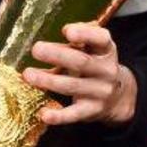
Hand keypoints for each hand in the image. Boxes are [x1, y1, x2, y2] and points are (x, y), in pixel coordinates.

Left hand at [22, 22, 136, 126]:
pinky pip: (73, 114)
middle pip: (81, 62)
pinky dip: (58, 116)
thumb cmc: (95, 64)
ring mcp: (99, 92)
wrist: (118, 97)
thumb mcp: (93, 47)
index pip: (101, 39)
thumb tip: (64, 30)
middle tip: (36, 49)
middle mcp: (106, 71)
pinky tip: (44, 114)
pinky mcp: (90, 110)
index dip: (85, 34)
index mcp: (106, 50)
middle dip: (57, 55)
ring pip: (72, 86)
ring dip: (48, 81)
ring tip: (28, 74)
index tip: (66, 31)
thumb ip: (79, 37)